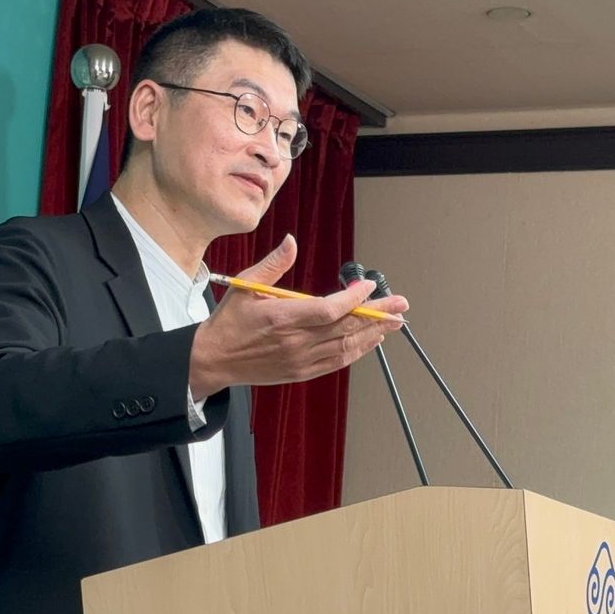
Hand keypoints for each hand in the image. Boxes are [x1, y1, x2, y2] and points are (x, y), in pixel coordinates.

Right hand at [189, 235, 408, 399]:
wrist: (214, 359)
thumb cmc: (230, 321)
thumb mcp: (246, 285)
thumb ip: (273, 264)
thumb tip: (292, 241)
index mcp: (282, 318)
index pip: (330, 309)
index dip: (354, 298)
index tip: (369, 285)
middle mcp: (295, 342)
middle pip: (346, 328)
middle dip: (377, 314)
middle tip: (400, 304)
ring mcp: (300, 360)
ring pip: (347, 347)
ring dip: (373, 333)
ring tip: (393, 321)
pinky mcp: (302, 372)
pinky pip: (337, 362)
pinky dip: (358, 351)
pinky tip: (371, 340)